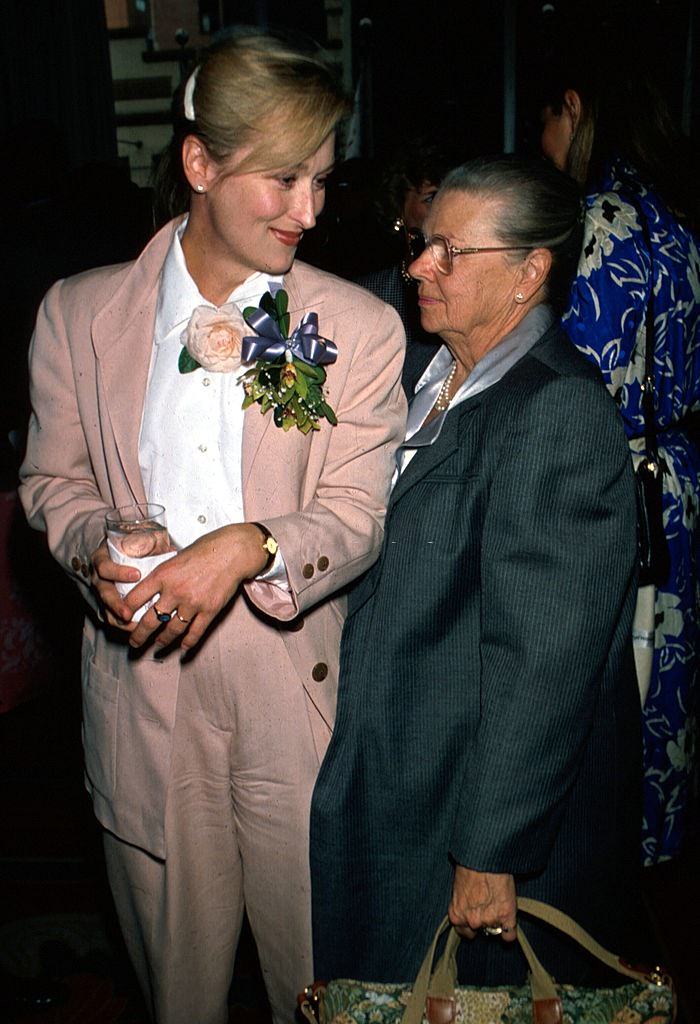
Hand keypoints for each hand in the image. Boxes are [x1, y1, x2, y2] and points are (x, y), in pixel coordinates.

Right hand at [90, 540, 140, 630]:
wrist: (119, 553)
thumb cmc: (131, 546)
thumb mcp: (136, 540)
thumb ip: (148, 544)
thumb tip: (171, 550)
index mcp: (102, 559)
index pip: (105, 566)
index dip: (119, 573)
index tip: (137, 575)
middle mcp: (99, 577)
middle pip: (103, 593)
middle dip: (115, 605)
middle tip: (127, 613)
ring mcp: (102, 593)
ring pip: (105, 609)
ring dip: (119, 619)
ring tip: (134, 627)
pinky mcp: (107, 605)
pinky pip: (112, 617)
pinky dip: (123, 624)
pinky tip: (137, 628)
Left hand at [123, 523, 267, 650]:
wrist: (232, 551)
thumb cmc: (204, 549)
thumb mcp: (175, 556)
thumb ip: (163, 574)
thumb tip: (149, 587)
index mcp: (162, 575)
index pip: (134, 598)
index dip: (124, 611)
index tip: (121, 619)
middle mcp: (175, 591)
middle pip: (151, 621)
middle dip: (139, 635)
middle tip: (134, 642)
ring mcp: (193, 603)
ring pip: (172, 630)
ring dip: (163, 641)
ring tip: (158, 646)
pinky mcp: (210, 610)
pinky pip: (195, 632)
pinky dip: (188, 643)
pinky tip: (183, 647)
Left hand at [449, 866, 516, 941]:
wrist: (484, 857)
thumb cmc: (468, 865)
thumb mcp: (459, 887)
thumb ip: (463, 903)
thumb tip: (469, 904)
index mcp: (457, 914)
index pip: (464, 932)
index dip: (471, 925)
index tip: (476, 918)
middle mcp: (472, 921)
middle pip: (481, 931)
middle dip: (484, 920)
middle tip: (488, 904)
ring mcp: (490, 920)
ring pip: (496, 930)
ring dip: (498, 919)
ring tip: (498, 900)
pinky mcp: (507, 916)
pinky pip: (510, 935)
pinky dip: (511, 931)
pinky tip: (510, 921)